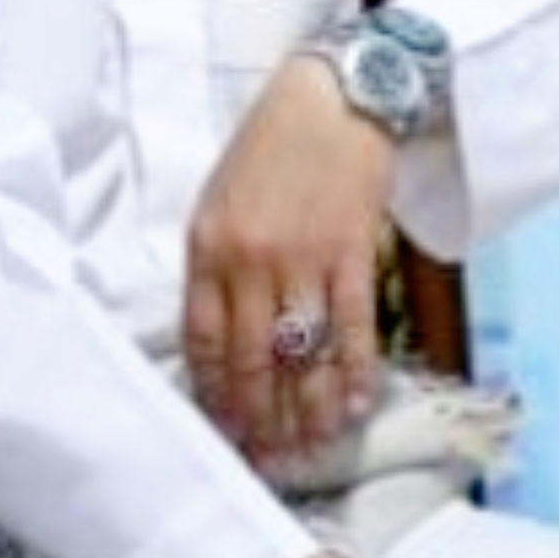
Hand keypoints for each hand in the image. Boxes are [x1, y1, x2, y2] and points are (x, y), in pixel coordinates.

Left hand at [187, 58, 397, 457]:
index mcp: (209, 248)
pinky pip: (352, 327)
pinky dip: (355, 372)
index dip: (214, 393)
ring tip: (308, 448)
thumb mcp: (219, 200)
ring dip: (306, 408)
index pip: (203, 340)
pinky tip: (354, 406)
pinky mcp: (353, 253)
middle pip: (251, 358)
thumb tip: (220, 334)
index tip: (223, 430)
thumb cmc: (271, 148)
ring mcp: (304, 259)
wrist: (334, 98)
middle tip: (265, 458)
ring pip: (301, 352)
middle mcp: (251, 260)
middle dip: (257, 416)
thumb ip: (215, 265)